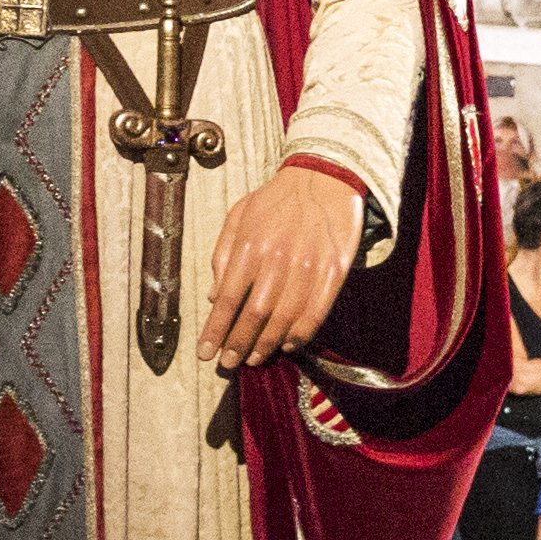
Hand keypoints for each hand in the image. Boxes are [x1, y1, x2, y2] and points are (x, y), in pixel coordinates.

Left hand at [203, 162, 365, 369]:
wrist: (326, 176)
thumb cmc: (277, 198)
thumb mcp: (239, 216)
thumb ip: (222, 255)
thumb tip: (211, 296)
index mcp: (250, 245)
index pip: (227, 299)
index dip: (215, 331)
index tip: (206, 353)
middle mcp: (278, 259)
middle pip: (254, 315)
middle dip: (238, 344)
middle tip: (229, 364)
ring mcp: (309, 266)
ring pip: (285, 319)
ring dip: (268, 345)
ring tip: (255, 358)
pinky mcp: (334, 271)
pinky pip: (315, 312)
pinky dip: (300, 335)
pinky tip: (288, 345)